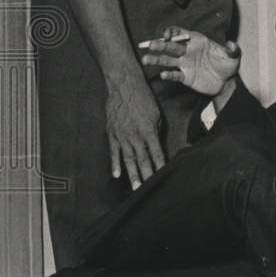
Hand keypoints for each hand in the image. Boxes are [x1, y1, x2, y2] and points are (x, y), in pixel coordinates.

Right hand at [105, 73, 164, 189]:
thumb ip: (156, 131)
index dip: (160, 167)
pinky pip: (113, 152)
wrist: (124, 86)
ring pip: (128, 159)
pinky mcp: (112, 133)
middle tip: (149, 190)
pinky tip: (117, 174)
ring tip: (135, 188)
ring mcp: (122, 136)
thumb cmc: (143, 98)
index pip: (156, 154)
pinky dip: (115, 164)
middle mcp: (135, 136)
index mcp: (149, 131)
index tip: (163, 177)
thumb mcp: (156, 114)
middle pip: (143, 160)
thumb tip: (157, 145)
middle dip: (146, 176)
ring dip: (132, 174)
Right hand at [141, 26, 239, 95]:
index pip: (180, 32)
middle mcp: (188, 51)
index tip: (168, 35)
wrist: (227, 83)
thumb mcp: (234, 56)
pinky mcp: (185, 77)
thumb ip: (233, 50)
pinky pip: (175, 75)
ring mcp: (185, 64)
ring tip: (146, 59)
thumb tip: (231, 44)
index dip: (172, 31)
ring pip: (167, 60)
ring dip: (157, 59)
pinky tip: (164, 74)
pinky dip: (169, 75)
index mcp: (196, 41)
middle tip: (150, 45)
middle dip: (160, 44)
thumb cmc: (228, 66)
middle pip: (170, 46)